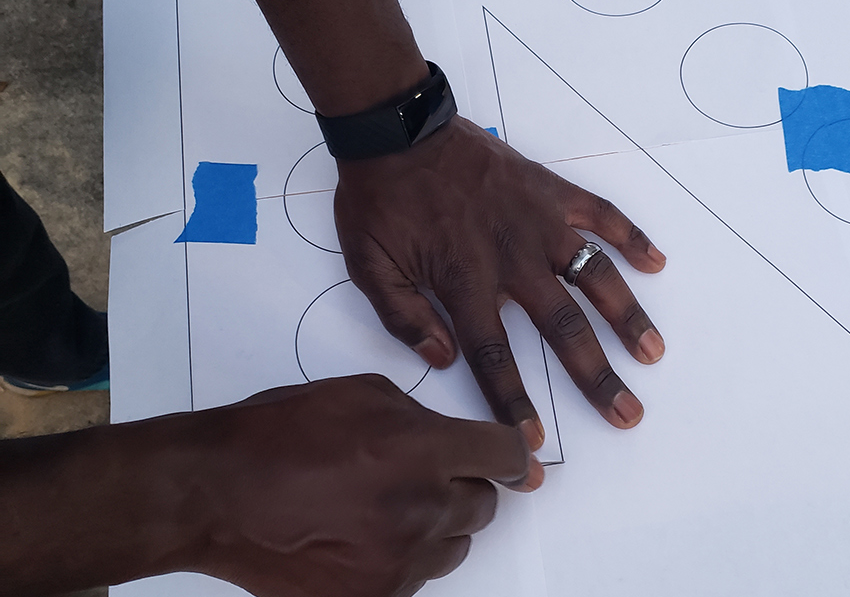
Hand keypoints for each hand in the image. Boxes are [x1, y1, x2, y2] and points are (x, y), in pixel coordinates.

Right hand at [0, 374, 537, 596]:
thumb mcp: (359, 394)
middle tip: (426, 476)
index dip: (511, 455)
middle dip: (465, 487)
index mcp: (423, 450)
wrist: (216, 493)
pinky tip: (363, 538)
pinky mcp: (376, 596)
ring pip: (454, 546)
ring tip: (384, 507)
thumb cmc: (278, 434)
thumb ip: (419, 417)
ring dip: (436, 525)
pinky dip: (403, 558)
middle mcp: (422, 509)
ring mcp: (400, 561)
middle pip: (483, 505)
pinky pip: (415, 577)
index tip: (513, 461)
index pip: (503, 455)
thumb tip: (450, 439)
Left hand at [334, 117, 666, 447]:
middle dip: (596, 377)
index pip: (494, 358)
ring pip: (595, 276)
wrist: (396, 131)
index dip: (514, 404)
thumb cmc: (380, 201)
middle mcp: (512, 259)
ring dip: (627, 315)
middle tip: (628, 412)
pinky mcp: (549, 191)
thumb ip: (406, 318)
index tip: (534, 444)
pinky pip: (601, 214)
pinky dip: (631, 236)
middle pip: (563, 328)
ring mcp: (538, 223)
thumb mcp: (369, 267)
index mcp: (465, 283)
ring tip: (652, 350)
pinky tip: (656, 261)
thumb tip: (443, 359)